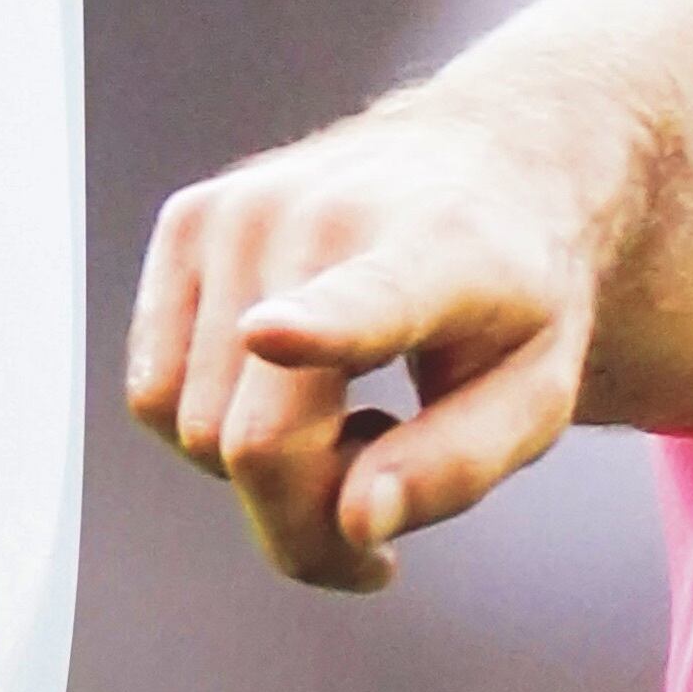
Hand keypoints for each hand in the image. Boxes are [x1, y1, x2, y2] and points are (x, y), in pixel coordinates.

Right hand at [127, 97, 605, 591]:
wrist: (481, 166)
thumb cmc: (515, 298)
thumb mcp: (537, 396)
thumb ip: (456, 467)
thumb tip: (355, 525)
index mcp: (439, 254)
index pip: (368, 300)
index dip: (317, 328)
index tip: (271, 333)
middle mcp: (323, 215)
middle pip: (254, 441)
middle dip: (309, 514)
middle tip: (388, 479)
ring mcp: (239, 212)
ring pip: (192, 431)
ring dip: (268, 466)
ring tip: (353, 412)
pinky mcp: (184, 221)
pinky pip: (155, 395)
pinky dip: (218, 425)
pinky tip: (293, 386)